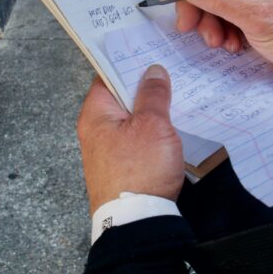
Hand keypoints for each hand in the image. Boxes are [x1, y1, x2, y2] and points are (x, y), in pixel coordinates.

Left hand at [76, 65, 183, 214]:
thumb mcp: (152, 125)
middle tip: (171, 72)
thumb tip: (152, 71)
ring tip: (177, 97)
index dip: (129, 62)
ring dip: (151, 111)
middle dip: (145, 87)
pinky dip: (151, 132)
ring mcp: (108, 151)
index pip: (108, 76)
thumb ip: (153, 95)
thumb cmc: (140, 171)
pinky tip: (171, 128)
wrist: (137, 222)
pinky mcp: (121, 168)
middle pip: (121, 98)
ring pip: (131, 120)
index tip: (150, 51)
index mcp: (95, 114)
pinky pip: (137, 140)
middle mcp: (96, 131)